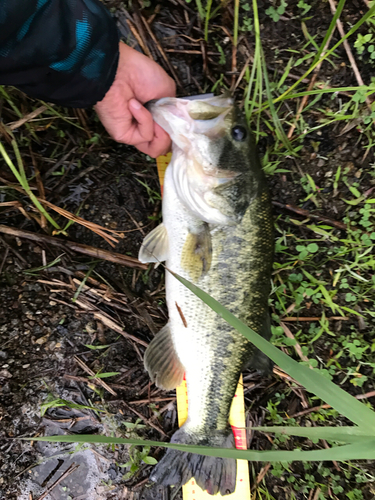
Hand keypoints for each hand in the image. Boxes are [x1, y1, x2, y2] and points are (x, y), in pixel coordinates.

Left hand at [95, 42, 175, 156]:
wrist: (120, 70)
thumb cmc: (140, 74)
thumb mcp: (168, 90)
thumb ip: (174, 112)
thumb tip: (178, 126)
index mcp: (156, 116)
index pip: (169, 136)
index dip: (177, 134)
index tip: (182, 126)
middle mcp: (145, 127)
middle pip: (164, 147)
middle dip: (170, 134)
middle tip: (166, 118)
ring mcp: (135, 133)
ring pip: (156, 149)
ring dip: (160, 132)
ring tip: (155, 115)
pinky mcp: (125, 136)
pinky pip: (145, 136)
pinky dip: (145, 120)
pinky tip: (135, 105)